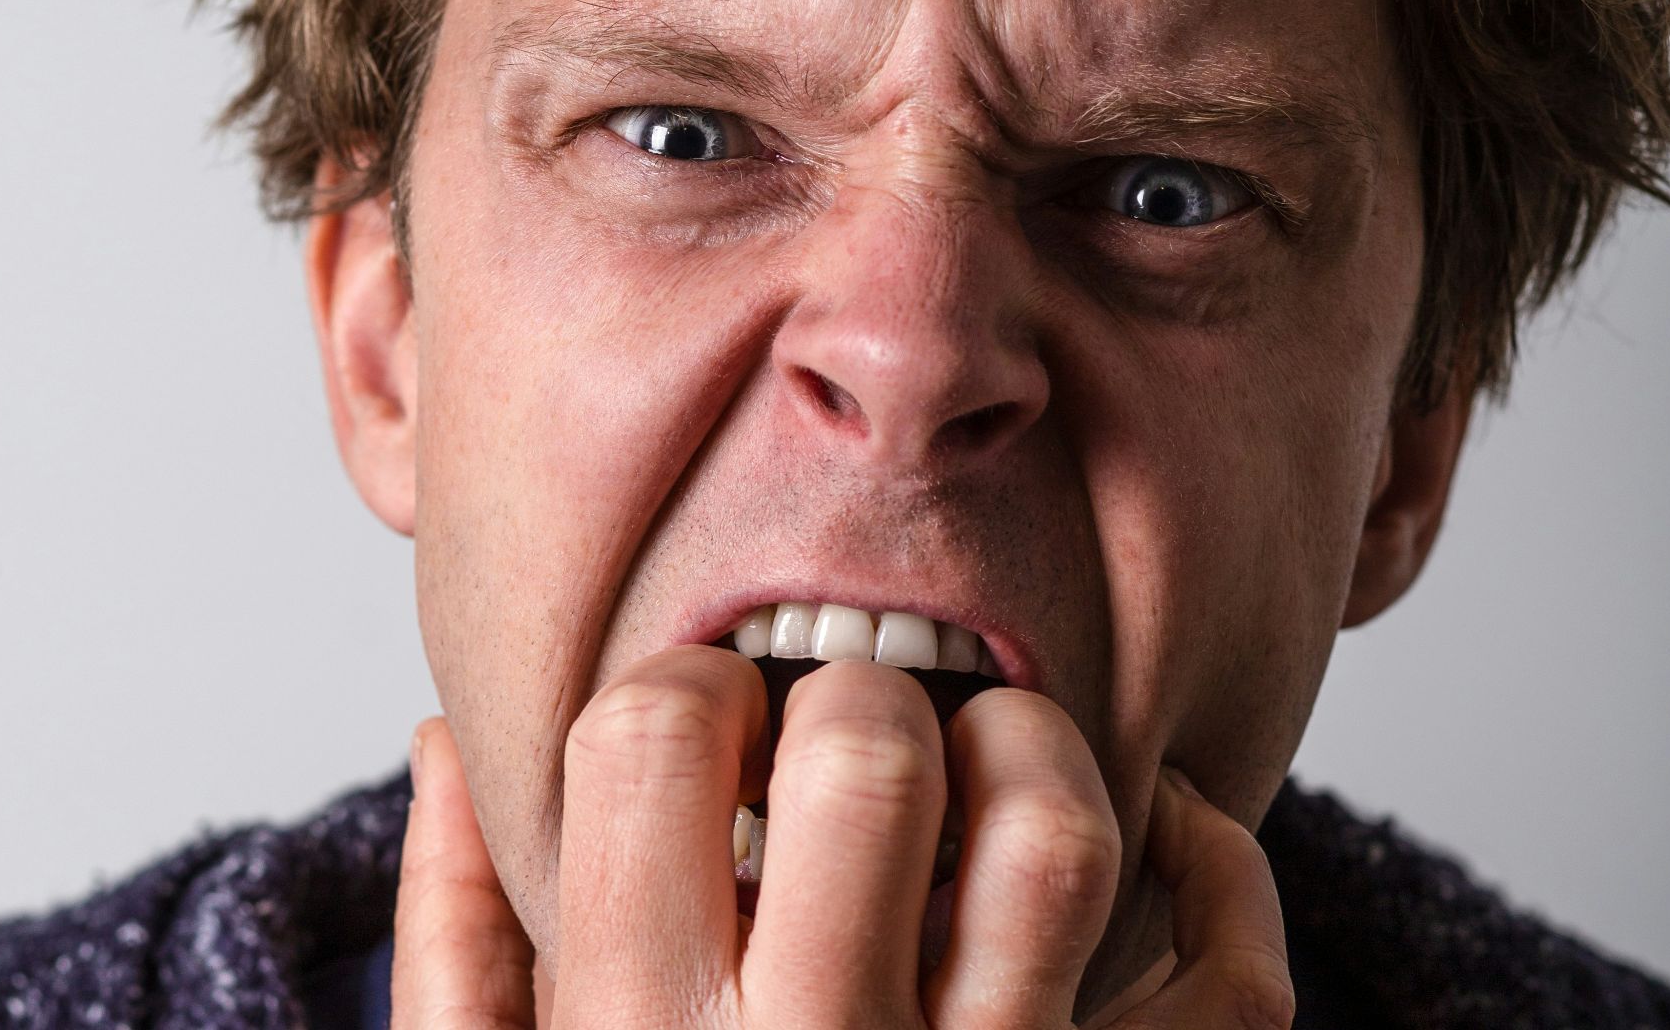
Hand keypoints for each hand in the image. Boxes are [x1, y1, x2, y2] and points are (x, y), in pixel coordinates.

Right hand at [393, 646, 1293, 1027]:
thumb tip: (443, 750)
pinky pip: (1226, 981)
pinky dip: (1216, 872)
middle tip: (849, 735)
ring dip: (1036, 750)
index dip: (680, 688)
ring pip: (1057, 836)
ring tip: (990, 762)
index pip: (648, 741)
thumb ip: (456, 953)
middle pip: (869, 756)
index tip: (708, 721)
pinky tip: (1156, 835)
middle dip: (859, 698)